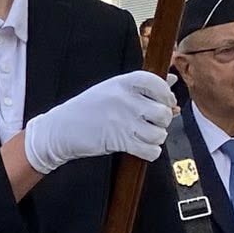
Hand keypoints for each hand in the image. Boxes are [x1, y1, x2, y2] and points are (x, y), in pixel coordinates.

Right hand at [23, 71, 173, 174]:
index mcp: (122, 83)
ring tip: (144, 136)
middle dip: (162, 122)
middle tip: (152, 123)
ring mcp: (122, 121)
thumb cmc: (87, 109)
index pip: (156, 82)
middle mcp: (123, 100)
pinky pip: (150, 150)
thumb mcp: (112, 90)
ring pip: (159, 133)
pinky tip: (142, 148)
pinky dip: (150, 152)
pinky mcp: (119, 141)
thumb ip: (143, 87)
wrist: (61, 130)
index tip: (166, 102)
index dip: (166, 94)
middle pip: (162, 112)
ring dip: (156, 138)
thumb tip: (172, 80)